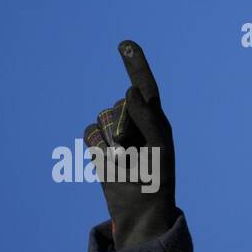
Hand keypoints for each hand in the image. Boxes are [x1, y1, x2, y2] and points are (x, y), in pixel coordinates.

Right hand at [83, 40, 176, 248]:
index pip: (144, 86)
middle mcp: (133, 121)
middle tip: (138, 151)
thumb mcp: (161, 147)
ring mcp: (115, 133)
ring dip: (113, 141)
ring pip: (103, 119)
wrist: (142, 207)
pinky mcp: (98, 146)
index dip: (135, 64)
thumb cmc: (159, 178)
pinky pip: (90, 135)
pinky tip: (112, 164)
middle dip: (125, 126)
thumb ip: (148, 117)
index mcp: (154, 118)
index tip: (126, 43)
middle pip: (119, 105)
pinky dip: (100, 150)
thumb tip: (129, 90)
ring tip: (128, 161)